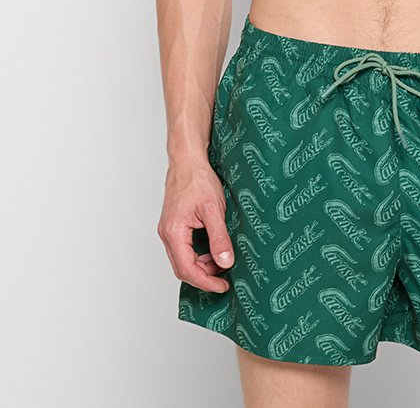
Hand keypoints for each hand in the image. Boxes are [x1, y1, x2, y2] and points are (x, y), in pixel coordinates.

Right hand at [157, 161, 233, 291]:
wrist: (188, 160)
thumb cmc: (198, 179)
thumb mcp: (214, 209)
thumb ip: (219, 238)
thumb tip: (225, 262)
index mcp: (174, 232)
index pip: (187, 269)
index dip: (206, 282)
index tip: (222, 286)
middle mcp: (167, 234)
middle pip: (183, 268)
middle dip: (204, 275)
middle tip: (225, 275)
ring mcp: (168, 230)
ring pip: (183, 259)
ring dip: (202, 264)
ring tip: (222, 259)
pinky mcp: (173, 225)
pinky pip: (183, 248)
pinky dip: (198, 253)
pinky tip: (212, 248)